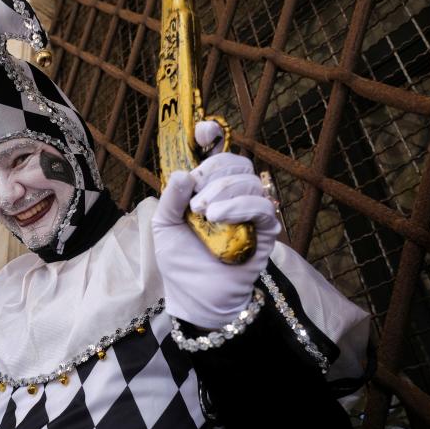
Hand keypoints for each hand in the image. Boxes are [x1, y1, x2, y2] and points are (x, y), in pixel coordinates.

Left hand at [152, 123, 280, 328]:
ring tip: (204, 214)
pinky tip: (219, 218)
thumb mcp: (164, 225)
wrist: (195, 296)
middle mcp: (231, 195)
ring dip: (224, 191)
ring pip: (250, 181)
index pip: (218, 151)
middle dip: (214, 172)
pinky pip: (262, 206)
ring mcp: (250, 212)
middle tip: (196, 196)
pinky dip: (240, 206)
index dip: (213, 135)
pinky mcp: (265, 231)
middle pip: (237, 162)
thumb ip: (171, 198)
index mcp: (208, 188)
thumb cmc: (180, 260)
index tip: (203, 133)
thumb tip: (182, 173)